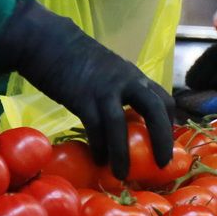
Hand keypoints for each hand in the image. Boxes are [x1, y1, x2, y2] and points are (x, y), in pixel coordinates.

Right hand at [0, 0, 173, 169]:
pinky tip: (98, 160)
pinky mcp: (81, 97)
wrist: (48, 40)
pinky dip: (99, 147)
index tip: (169, 141)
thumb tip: (124, 115)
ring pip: (120, 125)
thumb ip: (120, 90)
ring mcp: (104, 88)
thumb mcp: (108, 70)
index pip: (163, 99)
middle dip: (162, 138)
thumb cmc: (76, 58)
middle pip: (154, 109)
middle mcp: (125, 81)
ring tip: (123, 175)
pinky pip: (94, 127)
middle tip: (162, 163)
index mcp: (134, 75)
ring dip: (123, 153)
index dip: (169, 122)